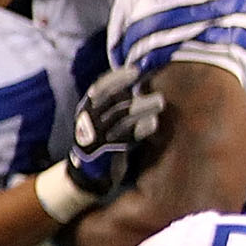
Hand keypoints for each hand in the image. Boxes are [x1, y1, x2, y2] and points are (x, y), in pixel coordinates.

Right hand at [63, 64, 165, 198]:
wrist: (88, 174)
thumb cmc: (102, 142)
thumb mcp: (101, 120)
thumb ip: (115, 104)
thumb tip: (139, 82)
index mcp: (85, 111)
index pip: (98, 88)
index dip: (116, 77)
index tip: (135, 71)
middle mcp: (88, 121)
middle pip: (112, 100)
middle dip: (132, 91)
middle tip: (154, 89)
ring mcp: (97, 136)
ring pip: (121, 116)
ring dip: (143, 107)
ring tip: (160, 103)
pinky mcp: (108, 151)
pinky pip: (127, 136)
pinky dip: (142, 128)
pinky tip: (152, 123)